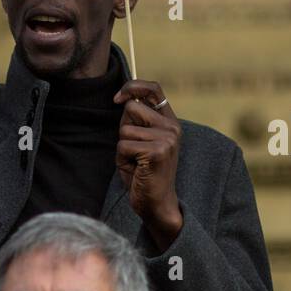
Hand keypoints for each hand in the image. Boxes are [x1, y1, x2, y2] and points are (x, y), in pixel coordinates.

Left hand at [113, 79, 182, 250]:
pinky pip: (124, 145)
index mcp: (169, 121)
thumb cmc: (143, 172)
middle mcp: (172, 127)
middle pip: (131, 108)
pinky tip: (136, 170)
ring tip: (135, 162)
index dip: (133, 87)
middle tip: (134, 150)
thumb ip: (137, 120)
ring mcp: (167, 139)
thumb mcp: (141, 140)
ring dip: (122, 147)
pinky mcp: (157, 151)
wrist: (156, 204)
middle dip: (124, 127)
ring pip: (125, 129)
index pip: (154, 88)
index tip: (117, 99)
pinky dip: (122, 159)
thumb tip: (123, 98)